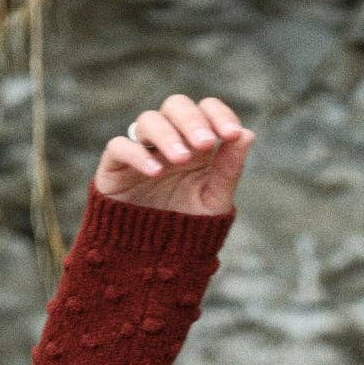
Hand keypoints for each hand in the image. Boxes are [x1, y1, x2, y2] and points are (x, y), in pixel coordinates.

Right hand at [93, 93, 252, 216]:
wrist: (153, 259)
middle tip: (205, 144)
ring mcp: (141, 149)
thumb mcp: (214, 202)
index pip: (206, 110)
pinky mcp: (115, 166)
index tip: (232, 135)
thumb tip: (247, 134)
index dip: (218, 114)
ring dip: (166, 135)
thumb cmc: (187, 228)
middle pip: (176, 105)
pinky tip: (155, 171)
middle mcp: (168, 138)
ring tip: (181, 159)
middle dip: (192, 120)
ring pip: (147, 120)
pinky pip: (119, 146)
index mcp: (195, 142)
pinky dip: (137, 154)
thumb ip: (229, 170)